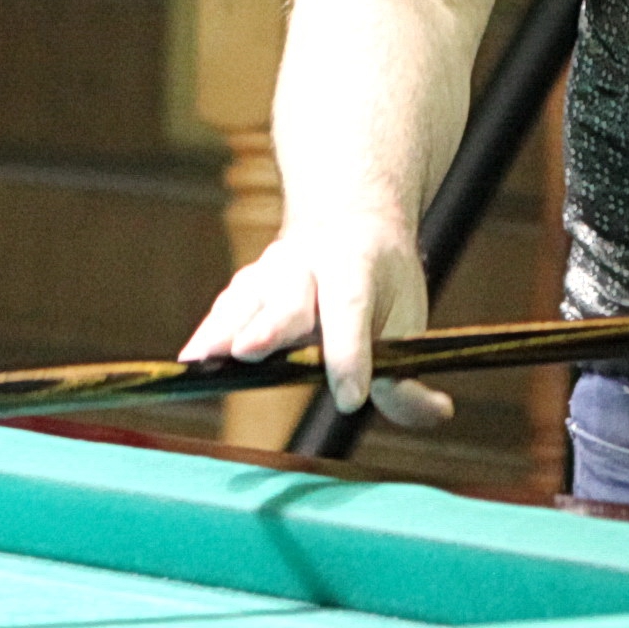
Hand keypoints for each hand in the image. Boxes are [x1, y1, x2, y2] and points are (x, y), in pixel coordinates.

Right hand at [179, 222, 454, 429]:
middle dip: (271, 325)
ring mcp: (272, 270)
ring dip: (224, 328)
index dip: (350, 354)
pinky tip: (191, 360)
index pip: (352, 311)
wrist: (350, 214)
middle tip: (252, 350)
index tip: (351, 397)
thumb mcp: (408, 317)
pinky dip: (208, 332)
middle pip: (289, 297)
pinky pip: (226, 308)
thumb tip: (437, 412)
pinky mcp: (247, 284)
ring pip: (248, 299)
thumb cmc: (381, 278)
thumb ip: (409, 376)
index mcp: (358, 267)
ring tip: (202, 359)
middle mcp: (310, 264)